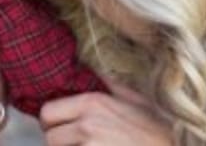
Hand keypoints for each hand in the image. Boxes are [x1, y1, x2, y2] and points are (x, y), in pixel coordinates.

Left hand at [39, 82, 170, 145]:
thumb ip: (110, 84)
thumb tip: (92, 67)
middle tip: (79, 145)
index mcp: (92, 102)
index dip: (54, 123)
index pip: (47, 113)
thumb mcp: (136, 99)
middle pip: (50, 137)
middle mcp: (88, 124)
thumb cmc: (159, 129)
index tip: (64, 129)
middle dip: (61, 143)